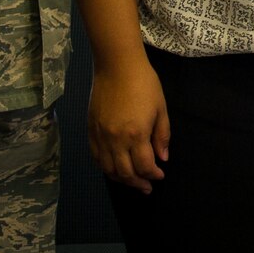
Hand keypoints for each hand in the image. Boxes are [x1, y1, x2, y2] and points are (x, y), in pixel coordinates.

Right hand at [89, 53, 169, 192]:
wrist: (117, 65)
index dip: (153, 175)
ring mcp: (100, 136)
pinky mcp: (90, 130)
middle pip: (125, 173)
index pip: (144, 166)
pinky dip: (105, 167)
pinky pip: (96, 157)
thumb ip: (162, 136)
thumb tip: (162, 159)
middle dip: (138, 183)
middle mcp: (116, 140)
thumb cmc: (144, 83)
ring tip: (131, 181)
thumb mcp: (161, 109)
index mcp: (136, 134)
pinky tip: (113, 168)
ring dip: (121, 179)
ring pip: (108, 169)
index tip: (160, 176)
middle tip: (147, 187)